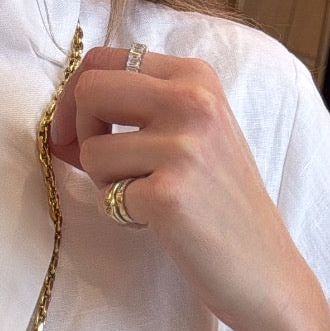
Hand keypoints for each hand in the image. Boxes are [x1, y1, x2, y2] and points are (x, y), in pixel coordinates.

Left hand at [48, 45, 322, 330]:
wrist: (267, 271)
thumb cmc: (224, 206)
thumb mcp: (197, 134)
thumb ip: (142, 111)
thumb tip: (62, 121)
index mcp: (197, 77)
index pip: (105, 59)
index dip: (76, 95)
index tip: (76, 131)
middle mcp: (192, 101)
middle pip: (90, 91)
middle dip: (78, 132)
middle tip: (100, 167)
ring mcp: (183, 147)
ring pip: (92, 151)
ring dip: (105, 183)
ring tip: (144, 199)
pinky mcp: (168, 195)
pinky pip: (107, 196)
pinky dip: (121, 215)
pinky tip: (156, 222)